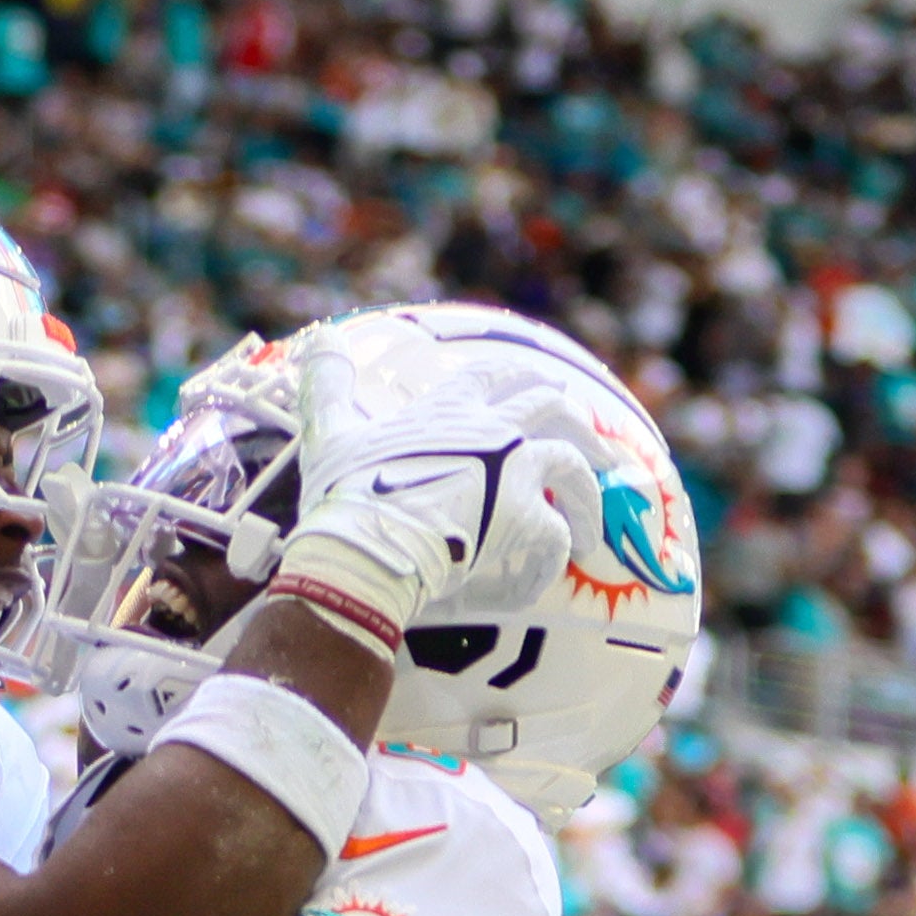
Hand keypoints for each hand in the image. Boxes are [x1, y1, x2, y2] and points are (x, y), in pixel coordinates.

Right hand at [265, 310, 576, 648]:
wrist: (367, 546)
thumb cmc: (345, 495)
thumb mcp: (329, 430)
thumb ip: (328, 384)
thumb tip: (319, 337)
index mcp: (448, 409)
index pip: (491, 376)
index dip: (515, 380)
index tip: (542, 387)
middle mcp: (492, 430)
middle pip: (550, 407)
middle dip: (576, 421)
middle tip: (596, 444)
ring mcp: (516, 472)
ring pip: (573, 465)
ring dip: (586, 495)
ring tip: (589, 527)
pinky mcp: (529, 519)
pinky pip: (556, 538)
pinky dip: (550, 560)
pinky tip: (544, 578)